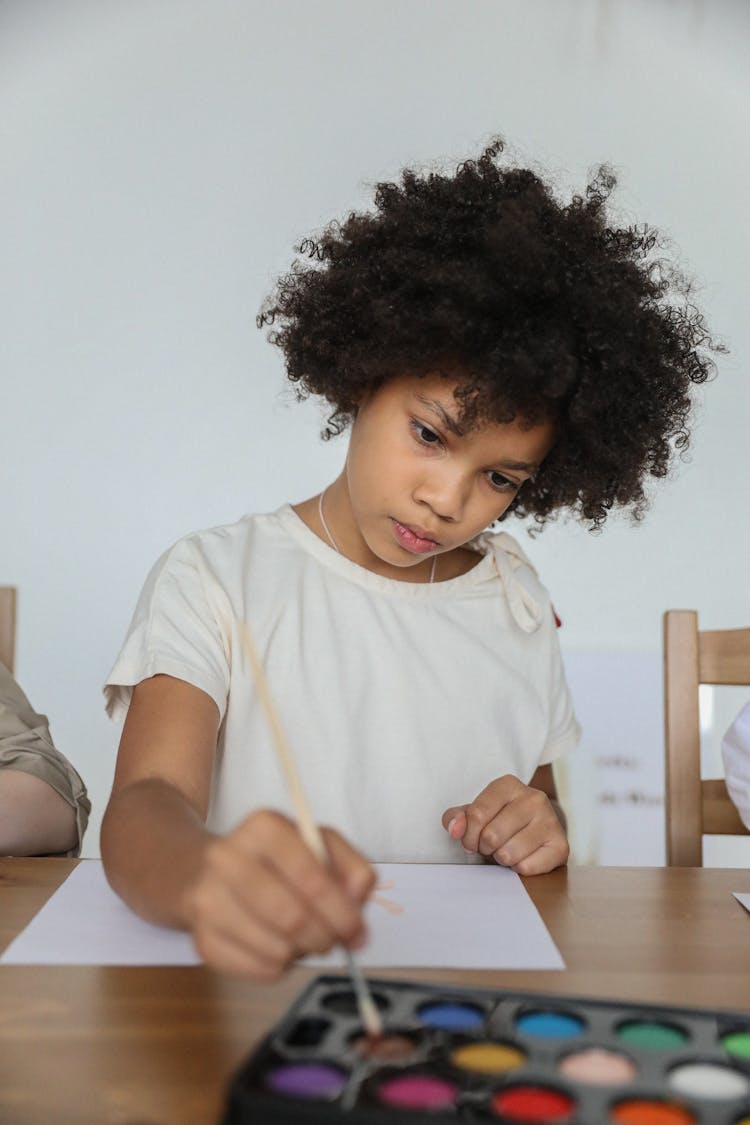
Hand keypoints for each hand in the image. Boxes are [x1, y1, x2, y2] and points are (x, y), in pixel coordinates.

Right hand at [183, 809, 374, 979]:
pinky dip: (280, 966)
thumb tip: (358, 908)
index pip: (311, 877)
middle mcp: (228, 858)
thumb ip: (351, 869)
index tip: (356, 929)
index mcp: (263, 827)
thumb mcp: (319, 846)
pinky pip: (257, 970)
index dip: (341, 911)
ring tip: (304, 939)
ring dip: (302, 953)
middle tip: (336, 943)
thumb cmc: (276, 859)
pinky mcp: (202, 939)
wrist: (207, 871)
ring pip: (276, 949)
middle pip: (291, 916)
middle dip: (325, 937)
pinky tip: (277, 946)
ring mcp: (208, 900)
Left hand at [442, 774, 568, 874]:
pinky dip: (519, 869)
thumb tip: (455, 829)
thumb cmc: (500, 821)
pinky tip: (524, 857)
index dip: (468, 835)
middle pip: (491, 836)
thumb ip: (456, 818)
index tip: (471, 838)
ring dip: (501, 858)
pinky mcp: (561, 846)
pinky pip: (527, 868)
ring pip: (508, 854)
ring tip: (507, 849)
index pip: (476, 815)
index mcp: (509, 784)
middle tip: (491, 845)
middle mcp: (534, 798)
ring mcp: (551, 820)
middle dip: (484, 848)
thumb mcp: (475, 814)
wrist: (537, 830)